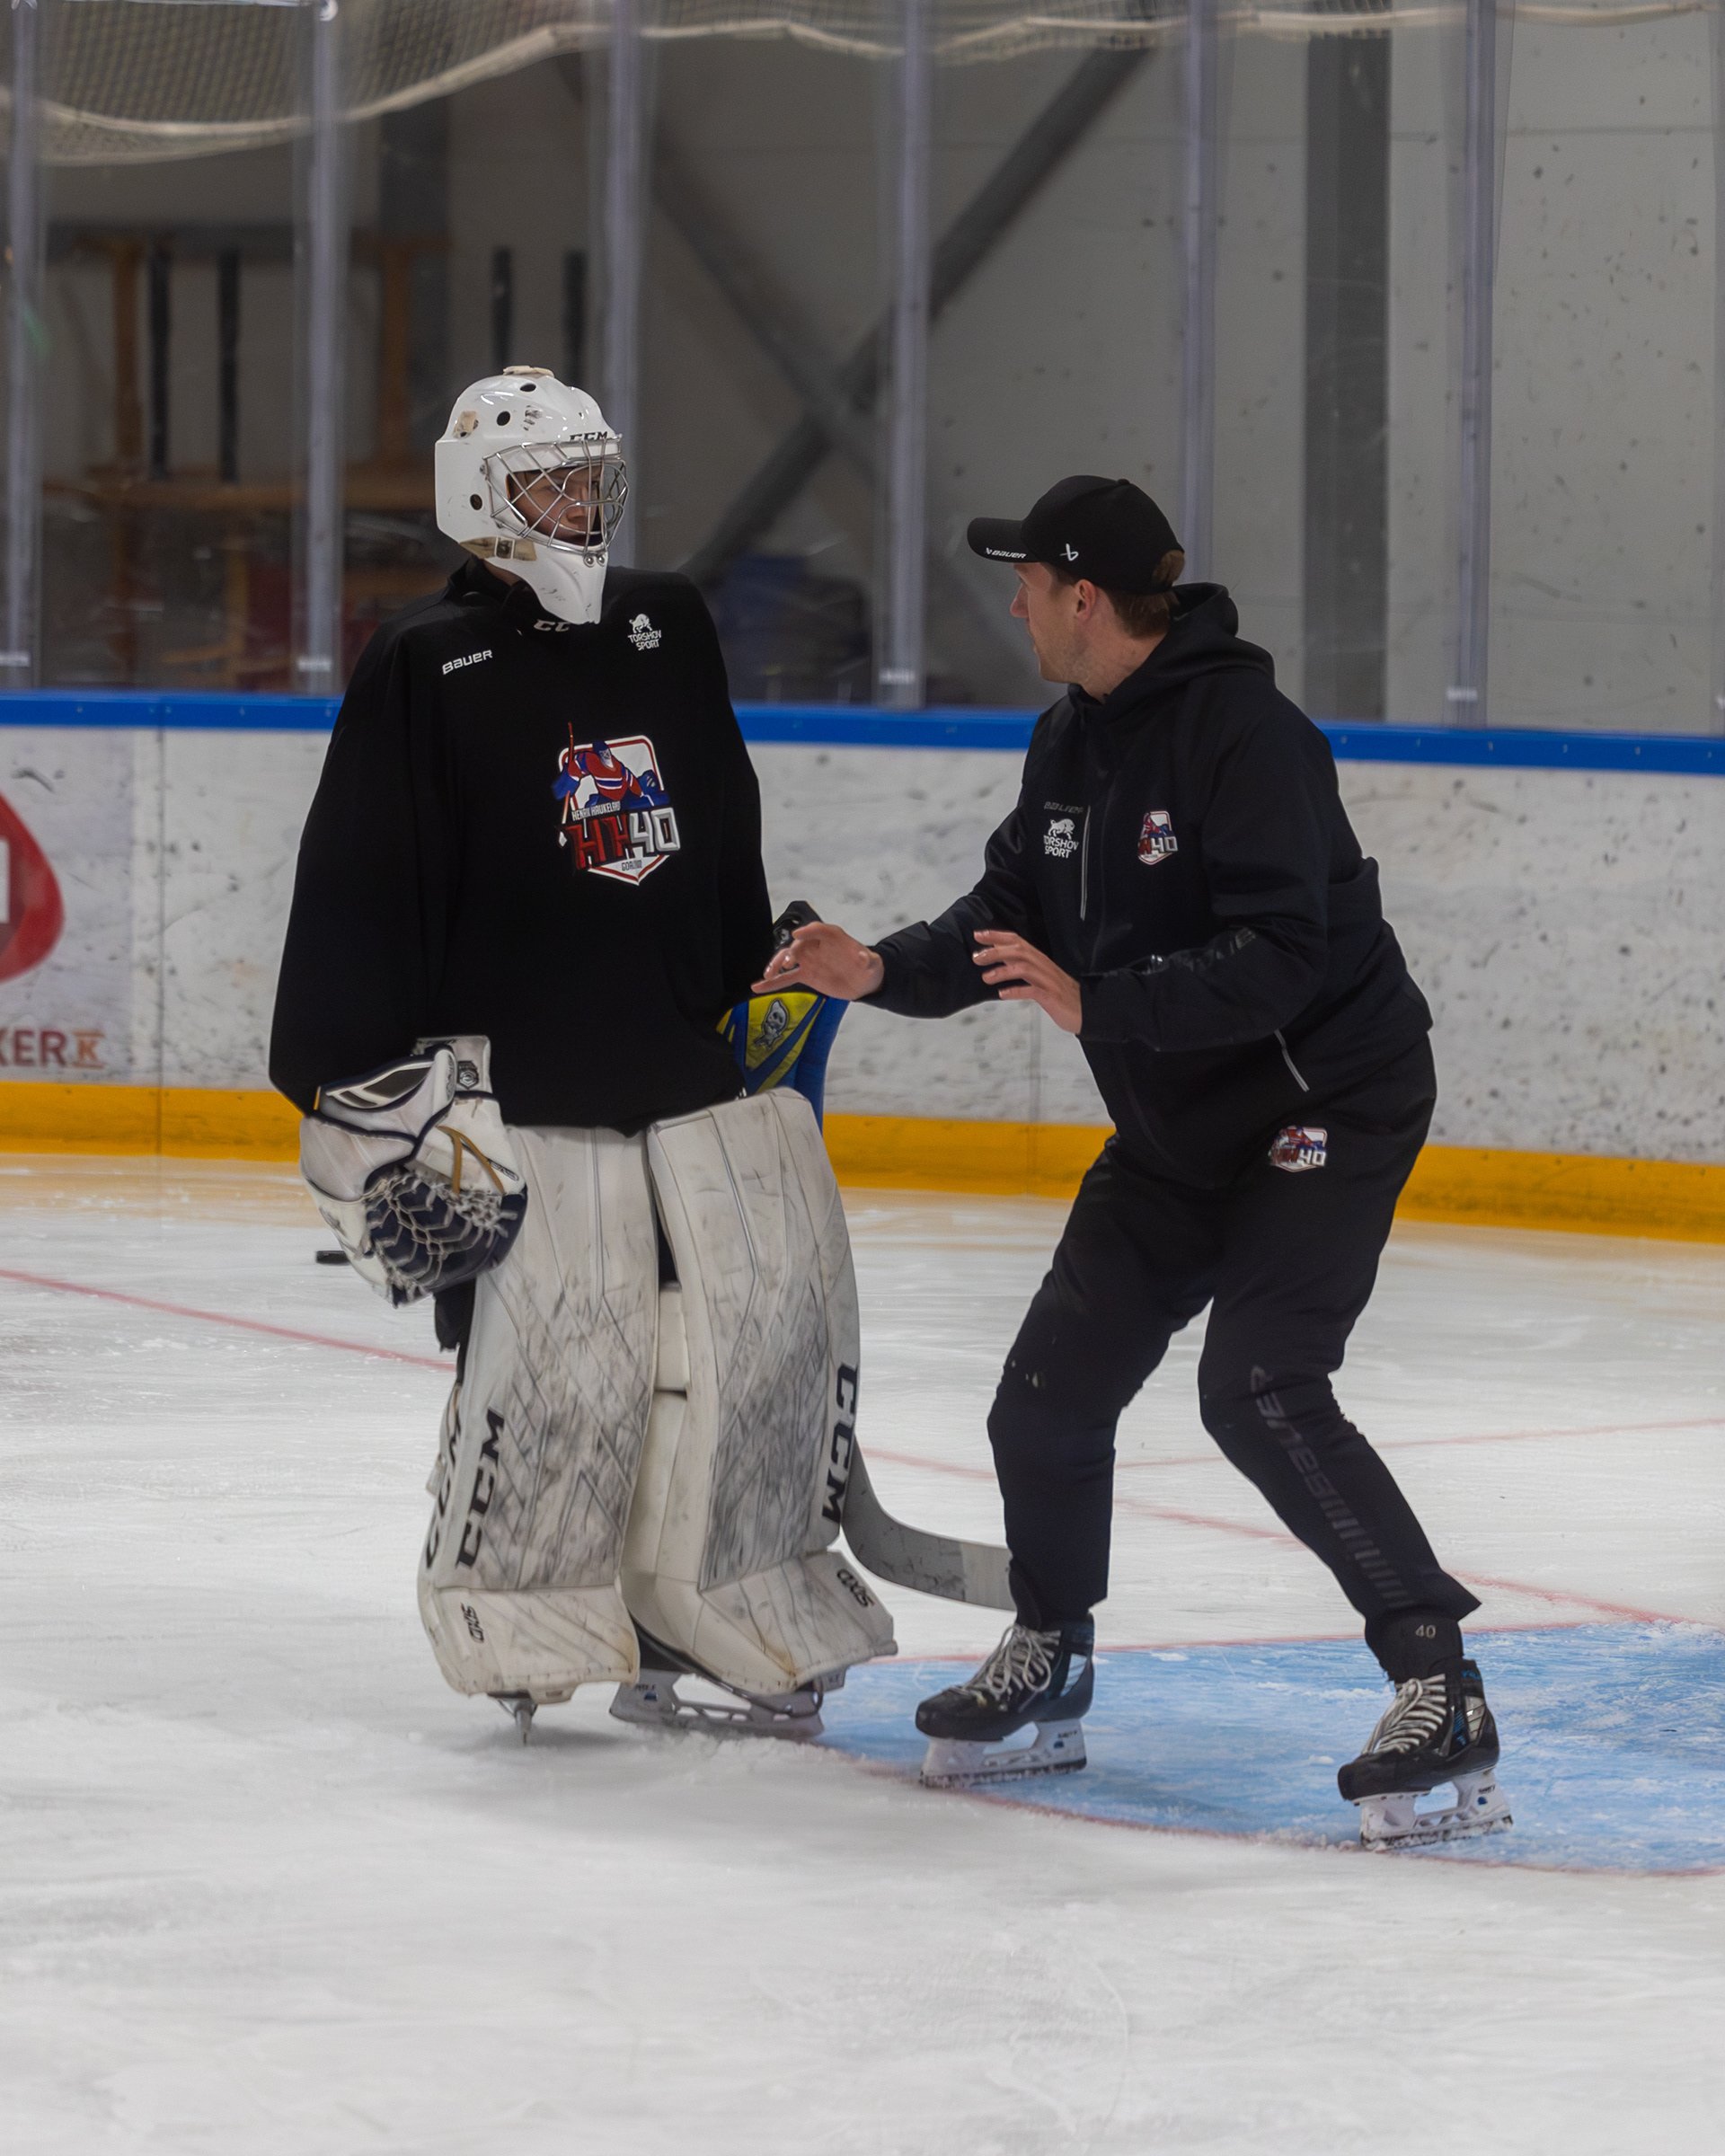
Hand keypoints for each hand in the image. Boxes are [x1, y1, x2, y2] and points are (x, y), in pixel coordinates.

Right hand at [753, 921, 884, 1000]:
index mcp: (832, 937)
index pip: (818, 929)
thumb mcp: (871, 964)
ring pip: (787, 959)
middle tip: (788, 962)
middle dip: (791, 951)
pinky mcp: (805, 975)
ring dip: (776, 965)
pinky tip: (757, 987)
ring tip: (768, 974)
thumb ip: (867, 960)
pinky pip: (786, 978)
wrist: (863, 982)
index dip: (808, 931)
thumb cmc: (867, 967)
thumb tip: (864, 958)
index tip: (797, 934)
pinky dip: (772, 982)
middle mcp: (816, 946)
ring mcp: (808, 960)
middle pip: (799, 944)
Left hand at [972, 929, 1082, 1034]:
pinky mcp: (1051, 996)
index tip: (979, 935)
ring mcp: (1048, 980)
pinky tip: (1003, 994)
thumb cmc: (1061, 994)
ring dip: (1003, 971)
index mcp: (1040, 960)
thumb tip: (1000, 960)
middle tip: (977, 957)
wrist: (1086, 1010)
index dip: (998, 936)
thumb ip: (1023, 967)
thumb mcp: (1040, 977)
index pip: (1017, 941)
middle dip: (996, 951)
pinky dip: (1016, 991)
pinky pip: (1033, 991)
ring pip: (1024, 967)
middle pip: (1018, 951)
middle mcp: (1044, 966)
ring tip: (986, 977)